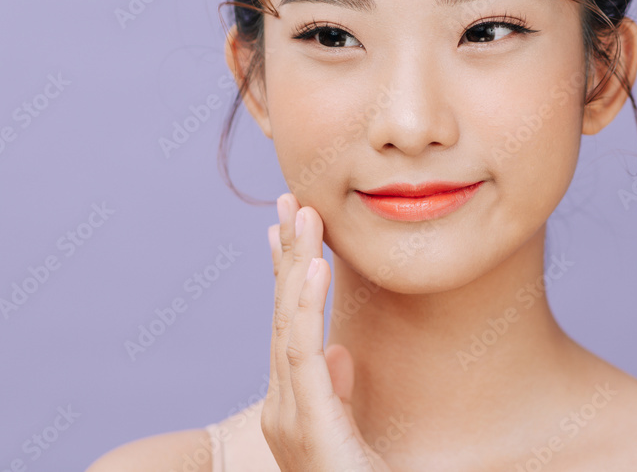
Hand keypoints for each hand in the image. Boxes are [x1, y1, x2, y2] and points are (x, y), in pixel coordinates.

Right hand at [261, 191, 391, 471]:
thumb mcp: (353, 433)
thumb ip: (338, 392)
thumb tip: (340, 353)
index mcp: (295, 403)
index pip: (289, 325)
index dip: (287, 275)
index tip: (290, 230)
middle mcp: (284, 406)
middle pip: (282, 316)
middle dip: (287, 256)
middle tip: (291, 202)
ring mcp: (289, 417)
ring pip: (288, 326)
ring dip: (296, 267)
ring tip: (304, 218)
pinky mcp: (307, 427)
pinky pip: (302, 356)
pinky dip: (305, 307)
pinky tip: (313, 269)